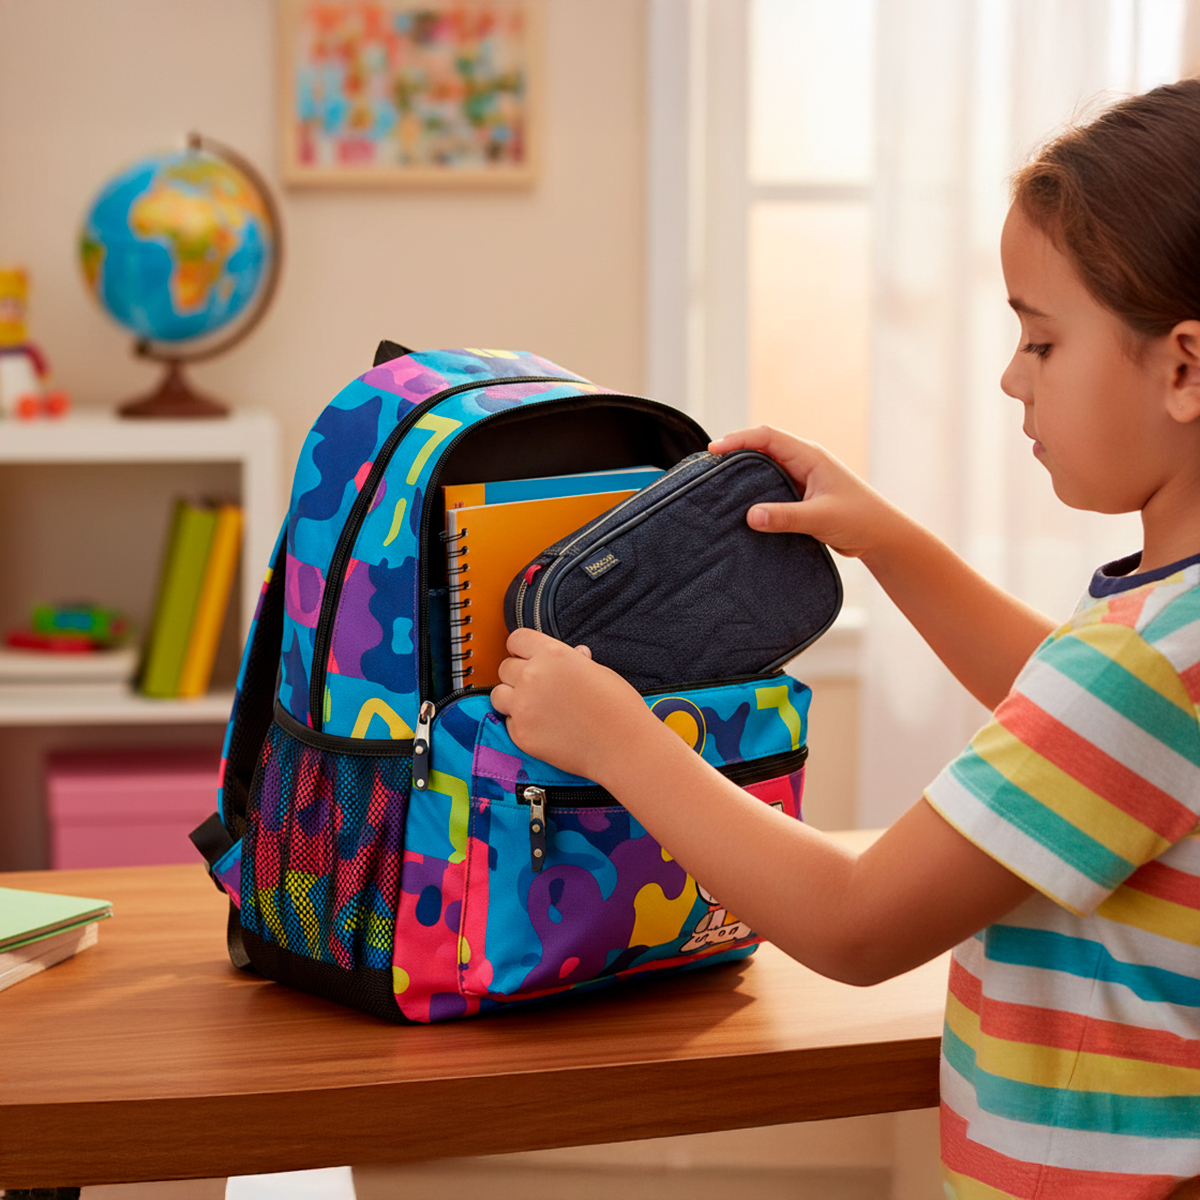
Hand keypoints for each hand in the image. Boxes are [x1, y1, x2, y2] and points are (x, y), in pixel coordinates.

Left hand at [492, 629, 651, 781]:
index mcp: (553, 655)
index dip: (522, 649)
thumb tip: (573, 654)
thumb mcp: (599, 671)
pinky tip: (544, 727)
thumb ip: (574, 660)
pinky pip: (509, 722)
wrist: (623, 747)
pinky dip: (521, 724)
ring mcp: (523, 707)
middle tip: (538, 687)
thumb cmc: (619, 709)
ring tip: (534, 706)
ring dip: (512, 698)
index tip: (527, 657)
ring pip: (499, 694)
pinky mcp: (521, 734)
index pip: (516, 639)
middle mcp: (533, 677)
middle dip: (518, 675)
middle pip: (505, 667)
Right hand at [709, 425, 900, 560]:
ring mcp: (801, 479)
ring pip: (764, 469)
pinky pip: (770, 488)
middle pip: (761, 448)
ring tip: (716, 483)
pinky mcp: (799, 497)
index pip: (767, 437)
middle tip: (707, 466)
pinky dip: (753, 493)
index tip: (714, 450)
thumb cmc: (860, 519)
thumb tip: (750, 516)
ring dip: (742, 473)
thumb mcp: (821, 518)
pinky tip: (738, 505)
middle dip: (734, 452)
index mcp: (810, 456)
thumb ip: (786, 517)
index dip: (739, 440)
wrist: (882, 537)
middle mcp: (803, 462)